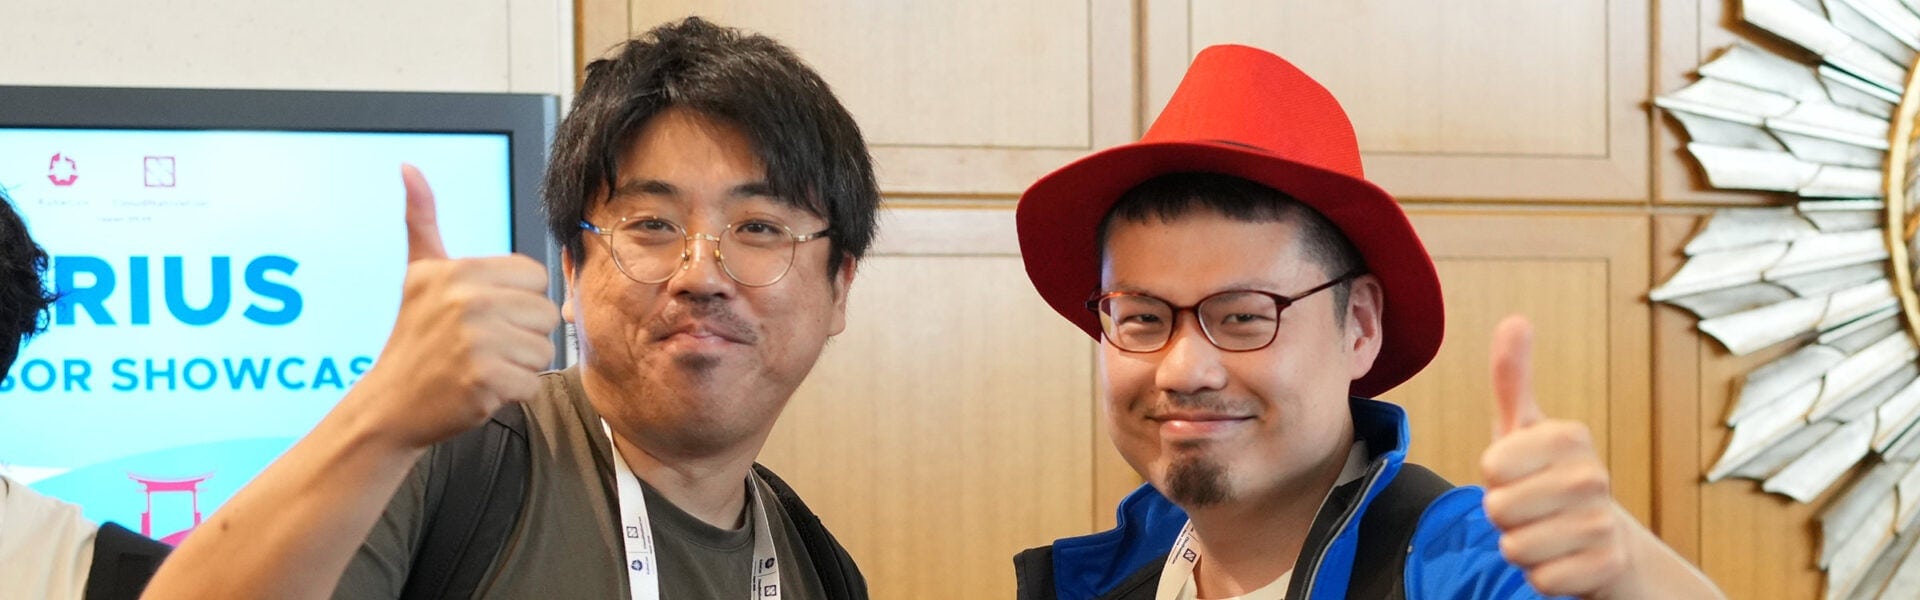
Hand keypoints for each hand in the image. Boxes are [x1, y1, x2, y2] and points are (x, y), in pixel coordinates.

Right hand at [344, 164, 559, 449]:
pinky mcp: (485, 381)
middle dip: (522, 335)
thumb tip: (409, 167)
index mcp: (460, 271)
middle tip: (484, 346)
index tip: (487, 315)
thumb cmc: (414, 338)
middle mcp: (468, 300)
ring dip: (520, 365)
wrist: (390, 404)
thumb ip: (422, 220)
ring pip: (544, 350)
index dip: (518, 301)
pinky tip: (483, 387)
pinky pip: (533, 382)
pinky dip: (513, 392)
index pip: (536, 278)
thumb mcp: (419, 273)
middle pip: (545, 314)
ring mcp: (476, 342)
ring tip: (483, 365)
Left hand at [1480, 316, 1631, 597]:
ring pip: (1515, 547)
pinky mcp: (1606, 567)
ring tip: (1546, 533)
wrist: (1604, 542)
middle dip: (1503, 516)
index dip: (1494, 478)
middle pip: (1498, 509)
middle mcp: (1593, 476)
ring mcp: (1603, 523)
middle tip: (1530, 509)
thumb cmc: (1548, 479)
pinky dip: (1541, 576)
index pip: (1491, 465)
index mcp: (1570, 437)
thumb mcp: (1524, 429)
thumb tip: (1516, 318)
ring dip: (1519, 547)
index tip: (1518, 473)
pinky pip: (1540, 579)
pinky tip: (1563, 560)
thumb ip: (1513, 378)